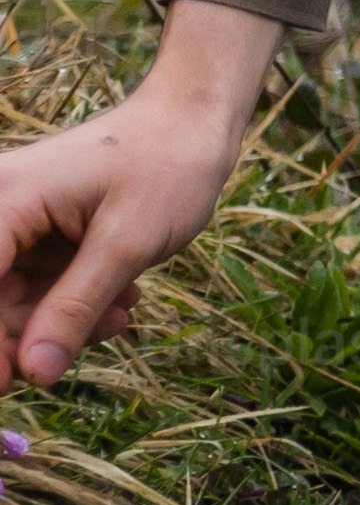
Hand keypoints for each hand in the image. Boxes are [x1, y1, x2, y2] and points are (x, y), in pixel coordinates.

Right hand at [0, 0, 280, 382]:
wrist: (196, 123)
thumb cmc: (168, 167)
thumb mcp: (126, 245)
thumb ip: (75, 307)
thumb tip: (33, 372)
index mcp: (6, 199)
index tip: (9, 381)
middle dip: (35, 331)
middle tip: (97, 338)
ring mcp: (13, 221)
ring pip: (13, 300)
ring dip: (65, 319)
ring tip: (122, 314)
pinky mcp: (34, 233)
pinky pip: (37, 286)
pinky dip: (74, 302)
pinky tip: (121, 300)